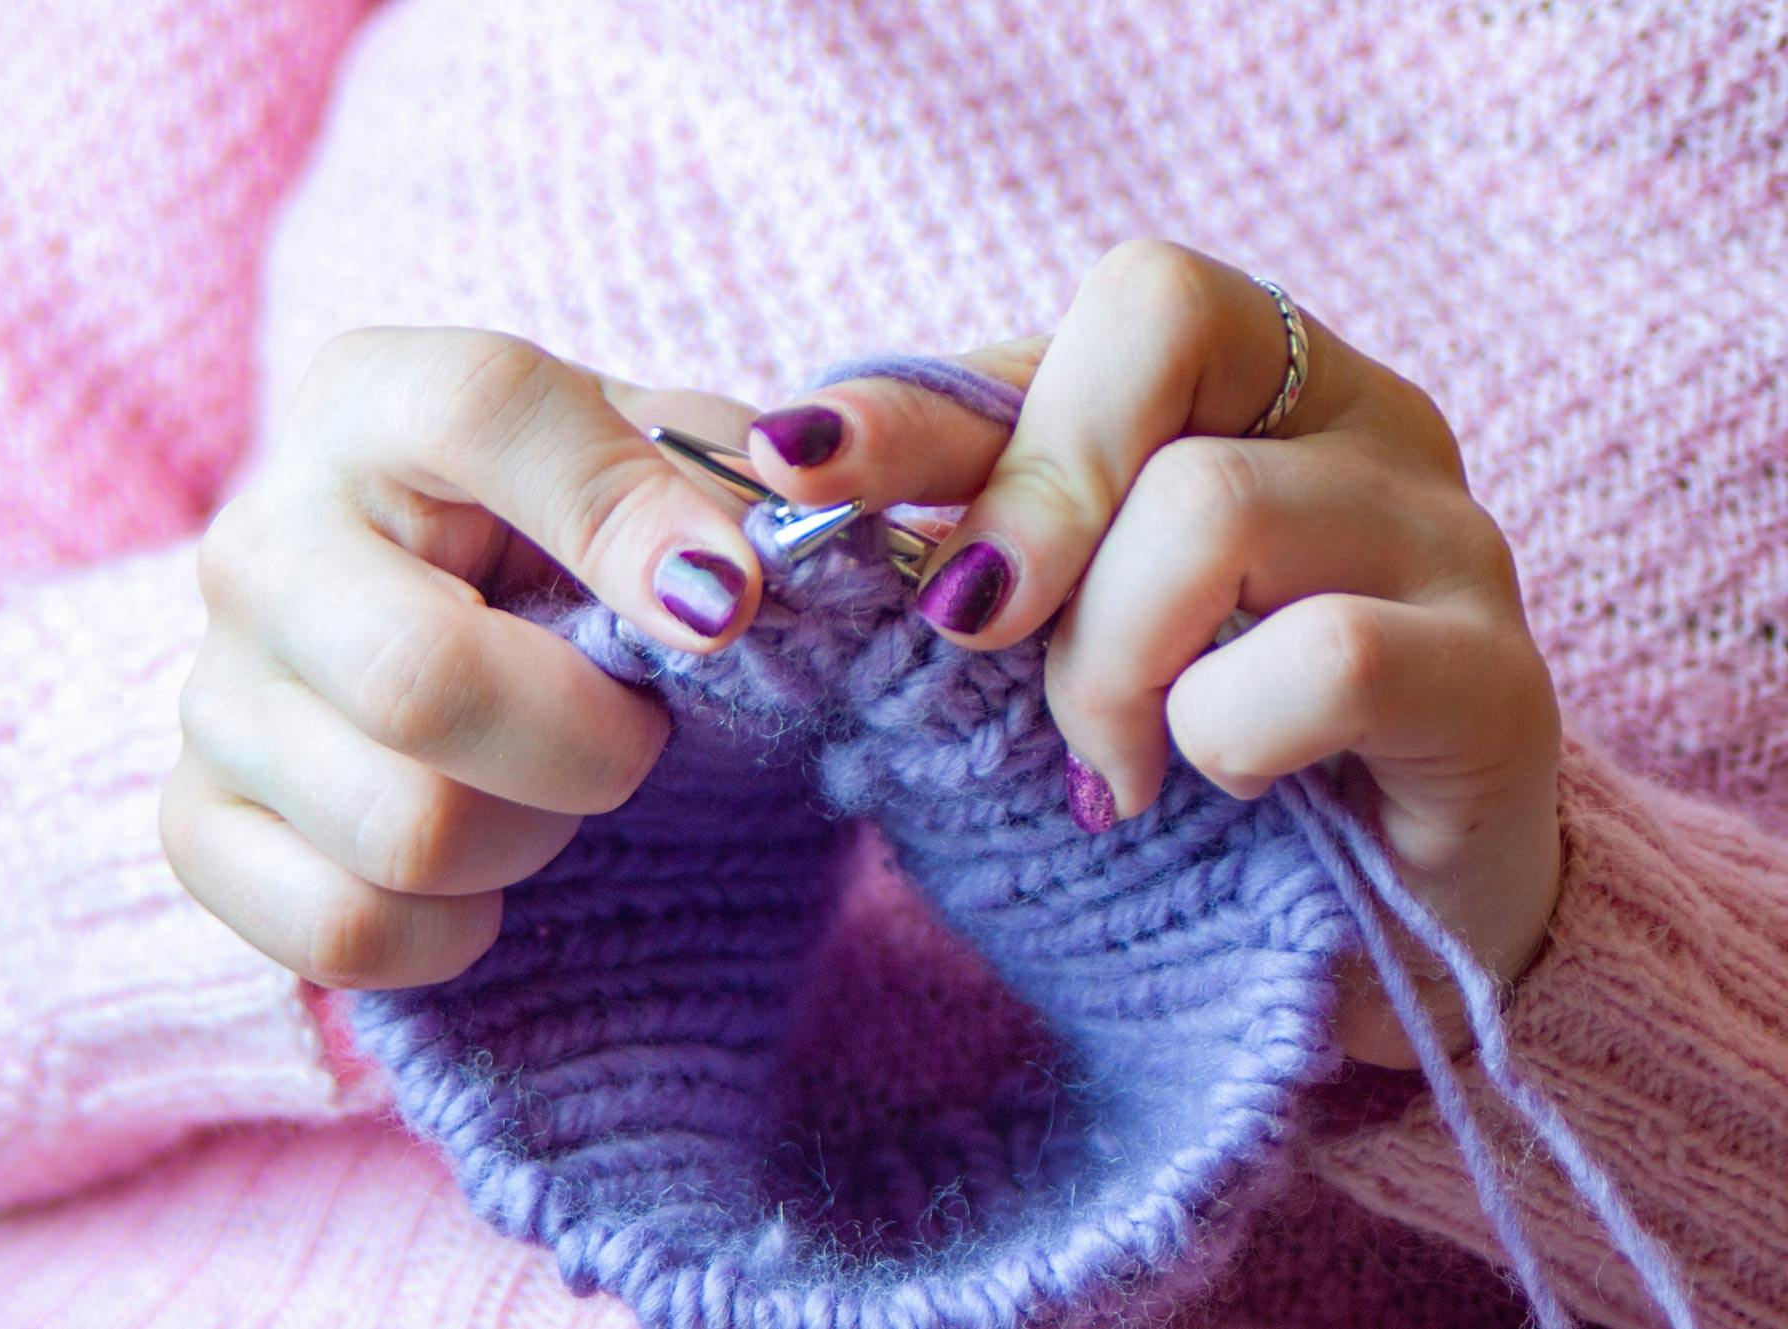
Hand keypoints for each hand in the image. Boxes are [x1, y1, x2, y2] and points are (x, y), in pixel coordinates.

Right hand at [160, 328, 763, 988]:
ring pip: (404, 828)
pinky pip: (341, 929)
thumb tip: (744, 573)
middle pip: (421, 678)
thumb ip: (725, 483)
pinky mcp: (196, 824)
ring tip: (553, 793)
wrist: (472, 634)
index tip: (729, 605)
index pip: (482, 415)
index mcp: (375, 401)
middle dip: (591, 739)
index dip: (624, 517)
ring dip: (536, 839)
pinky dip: (454, 931)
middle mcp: (263, 537)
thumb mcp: (666, 471)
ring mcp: (214, 691)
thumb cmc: (588, 545)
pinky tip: (485, 877)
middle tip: (642, 730)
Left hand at [744, 240, 1563, 1067]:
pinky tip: (1223, 782)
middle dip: (1023, 492)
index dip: (926, 389)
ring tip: (1110, 763)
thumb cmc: (1186, 759)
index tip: (790, 459)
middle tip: (973, 630)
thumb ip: (969, 541)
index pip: (1086, 315)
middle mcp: (1357, 418)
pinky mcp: (1495, 677)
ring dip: (1104, 660)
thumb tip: (788, 476)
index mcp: (1248, 380)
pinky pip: (1324, 656)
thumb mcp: (1053, 633)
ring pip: (1211, 505)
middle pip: (1161, 324)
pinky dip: (1224, 735)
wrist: (1377, 931)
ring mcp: (1441, 535)